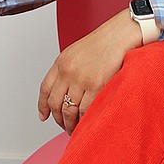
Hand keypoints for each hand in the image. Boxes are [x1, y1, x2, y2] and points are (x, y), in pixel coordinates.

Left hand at [38, 7, 142, 133]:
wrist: (121, 34)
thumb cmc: (104, 43)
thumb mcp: (77, 52)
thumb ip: (67, 69)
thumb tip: (63, 91)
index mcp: (61, 62)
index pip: (45, 89)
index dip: (42, 106)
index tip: (44, 116)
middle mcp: (68, 71)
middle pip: (55, 103)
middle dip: (58, 119)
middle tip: (64, 125)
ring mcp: (81, 79)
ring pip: (68, 110)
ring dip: (70, 124)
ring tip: (74, 129)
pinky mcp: (96, 86)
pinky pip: (85, 110)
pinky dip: (84, 121)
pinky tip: (86, 123)